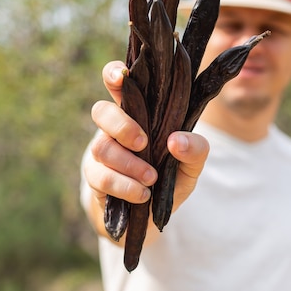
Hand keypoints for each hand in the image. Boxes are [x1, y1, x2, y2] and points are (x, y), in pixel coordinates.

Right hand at [83, 61, 209, 240]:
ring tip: (150, 178)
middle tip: (143, 142)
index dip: (114, 74)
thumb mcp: (192, 165)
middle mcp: (114, 128)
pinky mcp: (95, 177)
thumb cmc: (169, 178)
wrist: (152, 217)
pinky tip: (142, 194)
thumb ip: (196, 149)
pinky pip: (101, 177)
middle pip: (101, 111)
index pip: (118, 84)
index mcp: (137, 114)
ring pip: (101, 147)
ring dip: (129, 163)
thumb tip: (177, 141)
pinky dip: (125, 186)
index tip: (121, 76)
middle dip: (121, 125)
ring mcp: (102, 152)